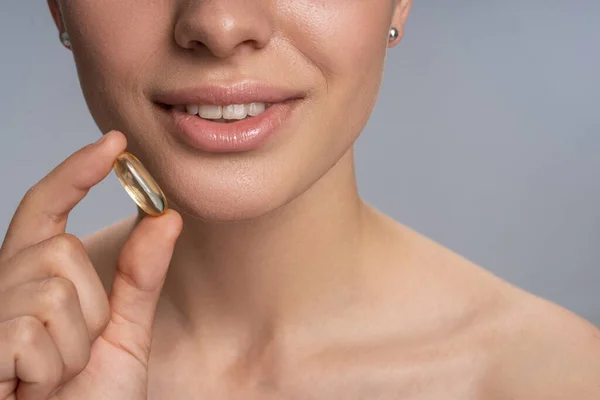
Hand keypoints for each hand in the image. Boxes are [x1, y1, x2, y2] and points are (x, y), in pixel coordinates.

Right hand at [0, 131, 181, 399]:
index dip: (75, 172)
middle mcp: (1, 289)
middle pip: (59, 249)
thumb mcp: (123, 334)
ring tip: (54, 376)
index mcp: (33, 281)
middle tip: (75, 354)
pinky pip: (35, 331)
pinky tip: (34, 389)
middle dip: (88, 307)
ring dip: (73, 344)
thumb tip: (166, 216)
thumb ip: (140, 276)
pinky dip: (53, 367)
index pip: (46, 208)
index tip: (114, 143)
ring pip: (53, 290)